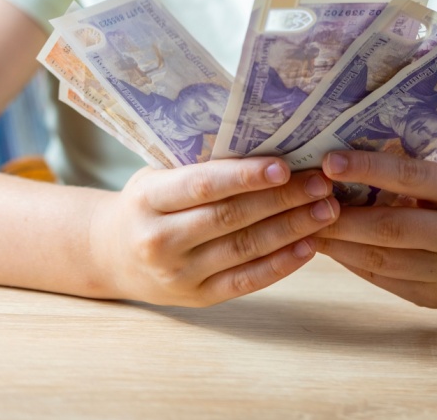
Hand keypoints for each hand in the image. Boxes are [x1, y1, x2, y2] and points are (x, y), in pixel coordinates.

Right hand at [89, 158, 339, 306]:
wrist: (110, 255)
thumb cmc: (147, 203)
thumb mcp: (157, 176)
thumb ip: (199, 165)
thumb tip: (266, 141)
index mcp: (148, 198)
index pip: (203, 185)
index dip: (245, 176)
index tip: (285, 166)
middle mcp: (159, 239)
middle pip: (230, 217)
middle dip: (282, 199)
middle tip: (321, 183)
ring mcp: (178, 273)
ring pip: (244, 249)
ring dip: (292, 229)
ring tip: (326, 209)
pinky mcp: (198, 297)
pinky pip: (247, 280)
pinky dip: (281, 264)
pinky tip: (310, 245)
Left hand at [313, 151, 436, 307]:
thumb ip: (407, 173)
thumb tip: (339, 162)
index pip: (414, 176)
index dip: (369, 168)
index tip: (329, 162)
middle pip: (393, 226)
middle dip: (343, 215)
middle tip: (306, 201)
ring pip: (383, 259)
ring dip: (338, 242)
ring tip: (307, 225)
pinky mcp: (435, 299)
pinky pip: (382, 279)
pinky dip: (350, 261)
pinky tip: (330, 246)